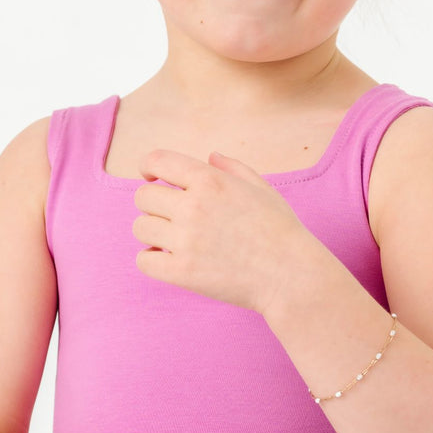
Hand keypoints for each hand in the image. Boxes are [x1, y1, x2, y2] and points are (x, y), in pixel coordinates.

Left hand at [134, 147, 314, 313]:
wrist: (291, 275)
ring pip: (140, 228)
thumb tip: (210, 157)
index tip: (150, 178)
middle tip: (169, 218)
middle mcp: (193, 206)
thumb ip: (232, 168)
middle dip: (153, 205)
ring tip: (171, 241)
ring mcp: (186, 241)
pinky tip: (167, 261)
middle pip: (143, 197)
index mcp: (210, 180)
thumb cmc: (281, 231)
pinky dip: (151, 261)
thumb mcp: (262, 188)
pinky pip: (143, 261)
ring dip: (152, 234)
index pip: (157, 160)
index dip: (148, 167)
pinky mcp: (183, 273)